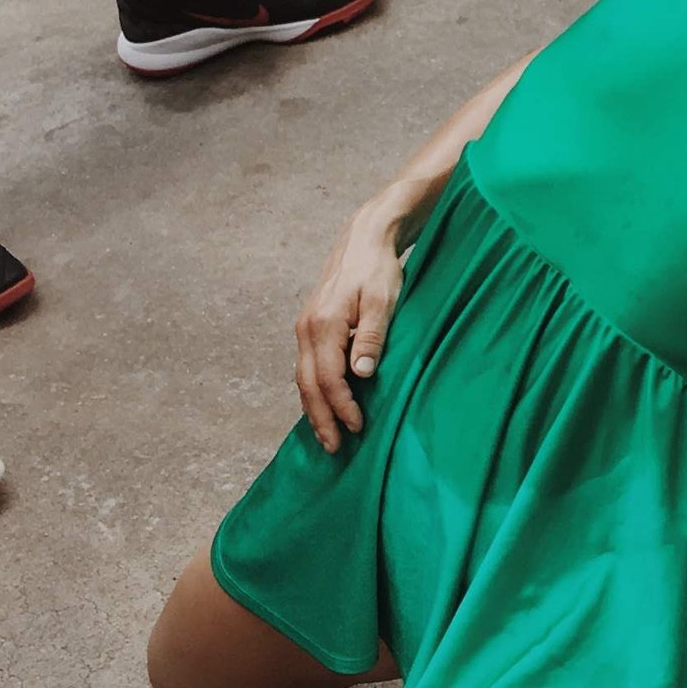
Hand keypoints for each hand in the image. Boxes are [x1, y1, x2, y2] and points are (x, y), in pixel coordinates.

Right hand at [295, 206, 405, 451]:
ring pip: (303, 378)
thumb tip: (362, 375)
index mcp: (324, 325)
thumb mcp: (383, 301)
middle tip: (333, 448)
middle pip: (308, 385)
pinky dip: (313, 391)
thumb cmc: (378, 269)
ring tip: (325, 435)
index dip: (342, 407)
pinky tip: (322, 405)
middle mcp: (307, 329)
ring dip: (314, 409)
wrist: (364, 239)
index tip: (358, 427)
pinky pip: (306, 367)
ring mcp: (305, 328)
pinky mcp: (310, 327)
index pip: (329, 379)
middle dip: (320, 419)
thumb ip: (372, 337)